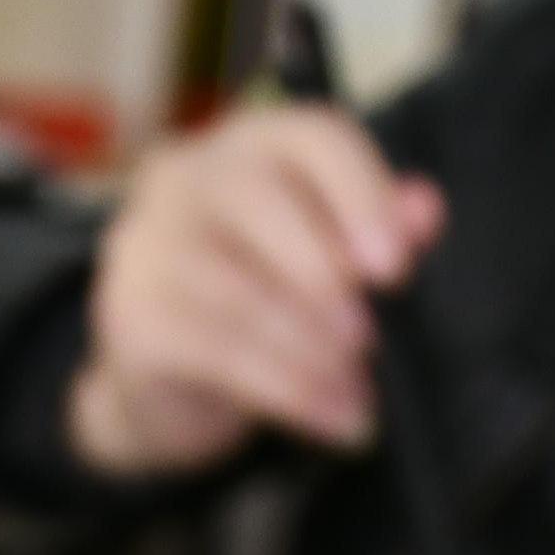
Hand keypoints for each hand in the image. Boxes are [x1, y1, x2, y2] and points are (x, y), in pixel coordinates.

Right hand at [62, 100, 441, 476]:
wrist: (166, 386)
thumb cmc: (259, 299)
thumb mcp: (326, 260)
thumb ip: (378, 228)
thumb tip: (424, 209)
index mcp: (249, 146)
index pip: (311, 136)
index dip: (362, 193)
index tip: (395, 266)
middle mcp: (184, 179)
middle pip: (258, 196)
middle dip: (323, 271)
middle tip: (368, 336)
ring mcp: (145, 245)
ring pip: (237, 286)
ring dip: (310, 349)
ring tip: (358, 393)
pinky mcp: (130, 318)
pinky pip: (216, 349)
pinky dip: (287, 390)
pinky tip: (331, 418)